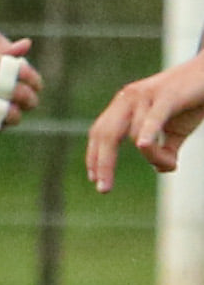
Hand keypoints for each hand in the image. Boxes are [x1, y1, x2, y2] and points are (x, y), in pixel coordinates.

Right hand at [0, 36, 41, 131]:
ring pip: (12, 114)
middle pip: (23, 95)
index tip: (36, 87)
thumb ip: (1, 50)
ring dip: (16, 116)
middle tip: (29, 103)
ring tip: (12, 116)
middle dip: (30, 101)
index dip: (35, 82)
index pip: (26, 72)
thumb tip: (26, 45)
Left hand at [85, 51, 203, 192]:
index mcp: (125, 105)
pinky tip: (143, 145)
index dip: (94, 156)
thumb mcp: (175, 131)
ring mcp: (146, 95)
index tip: (93, 178)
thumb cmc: (192, 101)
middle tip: (103, 189)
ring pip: (136, 135)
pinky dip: (148, 131)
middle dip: (103, 163)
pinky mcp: (167, 95)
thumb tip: (161, 168)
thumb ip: (165, 150)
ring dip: (153, 156)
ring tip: (171, 162)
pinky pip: (153, 117)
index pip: (100, 132)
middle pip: (106, 135)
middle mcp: (129, 98)